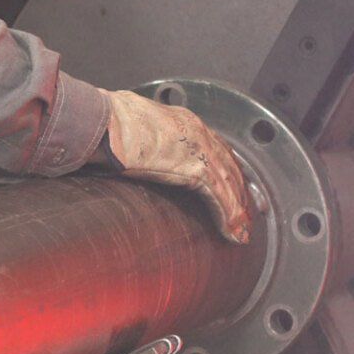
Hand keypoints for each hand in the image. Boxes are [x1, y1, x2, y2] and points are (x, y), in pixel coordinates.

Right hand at [100, 91, 252, 244]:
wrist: (104, 122)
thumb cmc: (106, 124)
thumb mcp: (130, 131)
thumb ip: (141, 145)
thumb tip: (130, 158)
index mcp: (180, 121)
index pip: (214, 146)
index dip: (226, 168)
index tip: (233, 184)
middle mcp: (196, 131)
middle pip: (229, 165)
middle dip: (240, 191)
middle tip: (249, 212)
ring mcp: (198, 148)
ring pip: (229, 183)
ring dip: (237, 210)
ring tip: (241, 231)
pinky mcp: (195, 168)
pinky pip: (219, 196)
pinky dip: (229, 215)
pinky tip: (233, 231)